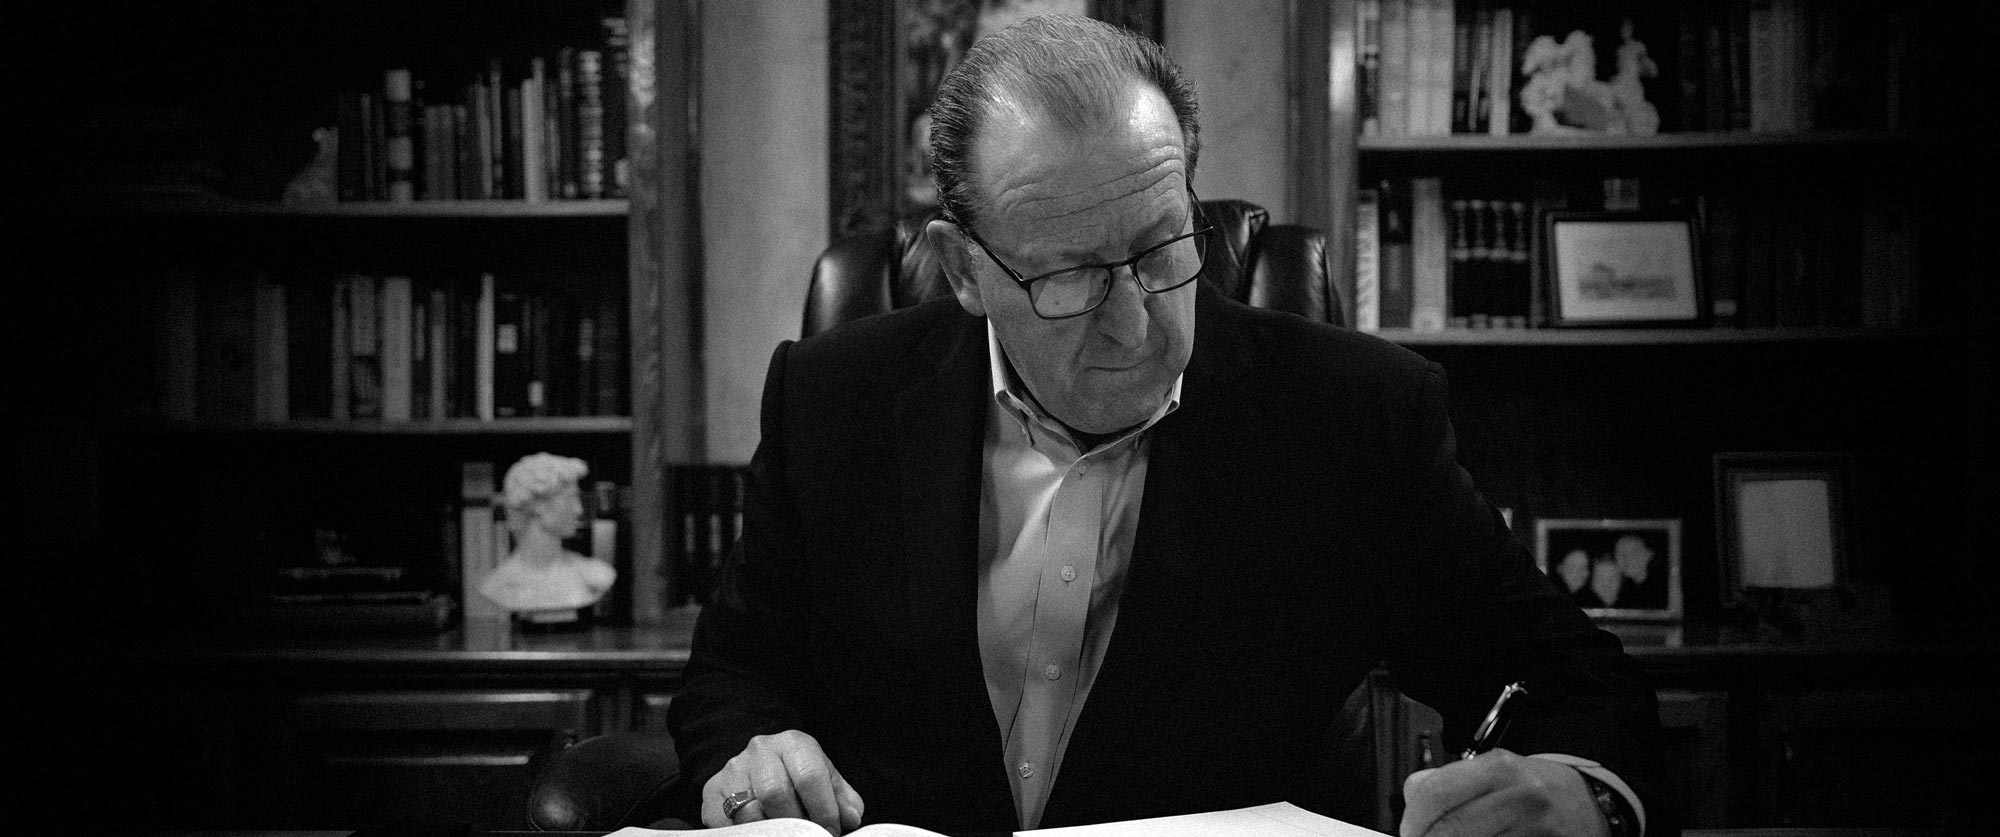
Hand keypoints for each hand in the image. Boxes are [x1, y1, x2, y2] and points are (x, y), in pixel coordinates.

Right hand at [701, 730, 864, 833]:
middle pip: (776, 793)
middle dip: (796, 823)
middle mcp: (761, 750)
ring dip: (773, 831)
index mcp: (794, 743)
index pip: (809, 776)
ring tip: (786, 835)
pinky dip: (750, 834)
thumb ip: (844, 799)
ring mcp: (733, 770)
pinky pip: (728, 824)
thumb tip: (849, 819)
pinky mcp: (712, 792)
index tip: (831, 830)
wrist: (760, 766)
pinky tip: (764, 833)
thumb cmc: (799, 776)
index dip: (823, 810)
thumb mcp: (826, 781)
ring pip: (750, 811)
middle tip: (807, 836)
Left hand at [1399, 749, 1607, 836]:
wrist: (1589, 803)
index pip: (1437, 792)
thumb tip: (1410, 802)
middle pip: (1451, 829)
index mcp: (1499, 768)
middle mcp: (1520, 797)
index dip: (1413, 819)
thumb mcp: (1493, 770)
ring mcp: (1537, 830)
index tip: (1406, 832)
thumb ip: (1448, 781)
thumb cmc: (1532, 788)